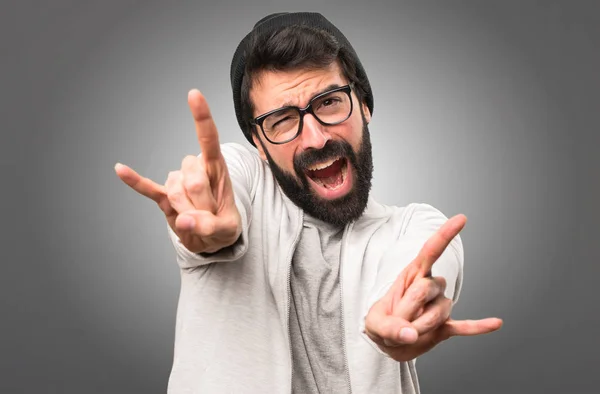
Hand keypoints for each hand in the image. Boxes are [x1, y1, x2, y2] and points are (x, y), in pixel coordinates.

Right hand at [115, 89, 241, 253]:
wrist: (211, 239)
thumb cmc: (224, 226)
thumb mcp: (228, 230)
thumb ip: (210, 226)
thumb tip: (184, 221)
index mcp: (217, 169)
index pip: (209, 139)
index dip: (201, 118)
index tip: (193, 94)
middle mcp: (195, 170)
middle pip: (193, 179)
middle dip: (202, 204)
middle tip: (211, 216)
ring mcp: (178, 182)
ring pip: (176, 192)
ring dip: (187, 211)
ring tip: (198, 218)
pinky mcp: (164, 197)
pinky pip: (148, 188)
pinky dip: (135, 181)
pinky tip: (120, 170)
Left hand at [364, 215, 502, 360]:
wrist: (389, 343)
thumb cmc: (381, 324)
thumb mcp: (374, 324)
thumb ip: (389, 328)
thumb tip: (411, 335)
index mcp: (412, 275)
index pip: (431, 251)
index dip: (445, 235)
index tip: (462, 219)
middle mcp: (430, 286)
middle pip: (426, 289)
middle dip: (407, 309)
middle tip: (395, 323)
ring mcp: (439, 306)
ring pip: (438, 312)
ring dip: (421, 327)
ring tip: (408, 332)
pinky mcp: (445, 326)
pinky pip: (464, 326)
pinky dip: (479, 326)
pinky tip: (495, 323)